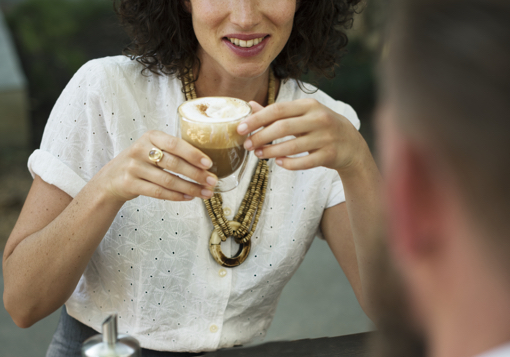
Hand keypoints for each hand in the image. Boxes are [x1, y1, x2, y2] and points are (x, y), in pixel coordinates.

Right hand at [93, 130, 216, 201]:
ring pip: (168, 180)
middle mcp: (140, 149)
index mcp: (151, 136)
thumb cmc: (142, 161)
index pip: (175, 144)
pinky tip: (189, 197)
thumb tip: (206, 164)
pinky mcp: (130, 184)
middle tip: (213, 182)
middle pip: (173, 163)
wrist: (112, 178)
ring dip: (190, 188)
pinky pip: (158, 192)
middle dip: (196, 174)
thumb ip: (173, 151)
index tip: (209, 164)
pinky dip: (176, 196)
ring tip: (205, 193)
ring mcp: (134, 167)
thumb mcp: (153, 148)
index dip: (193, 154)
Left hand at [237, 99, 362, 171]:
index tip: (240, 128)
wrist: (351, 144)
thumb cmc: (320, 127)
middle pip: (283, 127)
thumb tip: (250, 105)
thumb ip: (277, 112)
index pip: (278, 109)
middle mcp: (319, 119)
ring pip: (292, 146)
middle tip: (247, 145)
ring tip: (258, 154)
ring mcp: (325, 137)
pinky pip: (305, 162)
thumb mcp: (302, 114)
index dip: (257, 119)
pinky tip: (278, 162)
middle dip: (261, 137)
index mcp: (309, 105)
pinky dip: (289, 163)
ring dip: (271, 152)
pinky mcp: (330, 154)